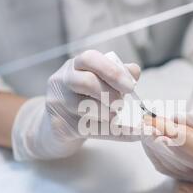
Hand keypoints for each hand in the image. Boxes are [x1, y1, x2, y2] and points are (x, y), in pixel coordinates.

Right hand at [12, 50, 140, 160]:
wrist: (59, 124)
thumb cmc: (83, 98)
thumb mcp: (99, 82)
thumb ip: (117, 75)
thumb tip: (134, 72)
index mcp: (76, 65)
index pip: (90, 59)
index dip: (113, 71)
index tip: (130, 86)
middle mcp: (63, 80)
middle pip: (87, 82)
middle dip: (110, 94)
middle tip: (120, 104)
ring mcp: (58, 102)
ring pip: (85, 107)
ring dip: (107, 114)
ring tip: (115, 117)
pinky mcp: (60, 124)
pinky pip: (90, 128)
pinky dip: (114, 132)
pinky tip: (129, 133)